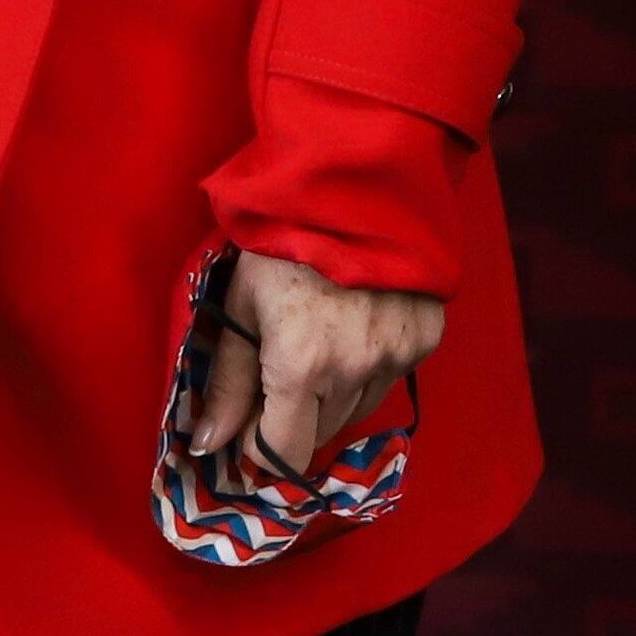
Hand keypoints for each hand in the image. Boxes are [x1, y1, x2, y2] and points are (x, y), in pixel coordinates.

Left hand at [182, 250, 442, 479]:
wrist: (353, 183)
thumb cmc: (282, 242)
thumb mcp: (240, 305)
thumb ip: (227, 381)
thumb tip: (210, 445)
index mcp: (302, 367)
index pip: (284, 452)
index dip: (259, 446)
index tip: (248, 424)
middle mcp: (355, 372)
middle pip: (319, 434)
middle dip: (292, 416)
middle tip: (278, 371)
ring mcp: (397, 357)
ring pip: (357, 410)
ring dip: (333, 396)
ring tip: (318, 340)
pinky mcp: (425, 339)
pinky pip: (390, 377)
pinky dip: (370, 365)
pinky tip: (356, 325)